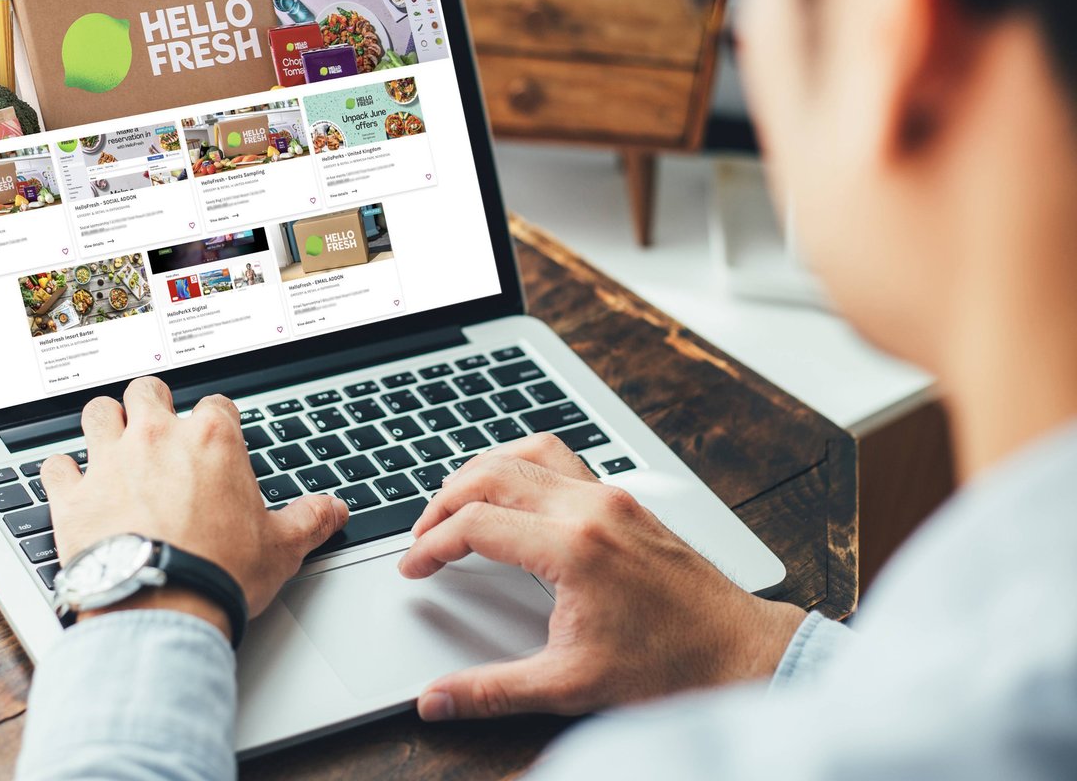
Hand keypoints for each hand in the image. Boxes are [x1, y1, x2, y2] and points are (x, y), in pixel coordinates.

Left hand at [41, 377, 348, 633]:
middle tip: (158, 428)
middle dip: (151, 404)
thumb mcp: (281, 548)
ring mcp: (110, 463)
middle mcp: (157, 439)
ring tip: (113, 442)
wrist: (161, 610)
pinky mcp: (73, 496)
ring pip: (98, 413)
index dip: (216, 422)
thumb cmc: (219, 575)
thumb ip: (311, 519)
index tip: (216, 440)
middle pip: (146, 391)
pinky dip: (62, 472)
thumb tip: (334, 509)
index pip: (215, 406)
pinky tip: (72, 483)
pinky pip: (55, 466)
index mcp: (211, 441)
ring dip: (105, 424)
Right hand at [397, 433, 805, 719]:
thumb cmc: (669, 668)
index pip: (476, 524)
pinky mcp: (626, 499)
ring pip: (527, 453)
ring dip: (481, 471)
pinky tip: (514, 491)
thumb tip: (435, 700)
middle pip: (492, 476)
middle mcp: (591, 508)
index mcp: (573, 548)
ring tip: (455, 501)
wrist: (740, 654)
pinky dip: (522, 464)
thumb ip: (491, 691)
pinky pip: (561, 458)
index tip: (415, 568)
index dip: (432, 545)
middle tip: (422, 535)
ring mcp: (612, 497)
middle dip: (444, 501)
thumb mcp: (569, 686)